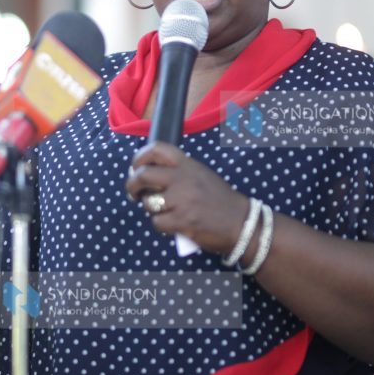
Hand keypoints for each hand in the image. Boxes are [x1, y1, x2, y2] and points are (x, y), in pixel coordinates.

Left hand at [125, 141, 249, 255]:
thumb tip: (147, 175)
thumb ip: (178, 172)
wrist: (242, 223)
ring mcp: (182, 200)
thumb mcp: (201, 175)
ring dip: (150, 208)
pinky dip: (161, 225)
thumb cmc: (220, 200)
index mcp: (188, 164)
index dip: (140, 157)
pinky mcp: (182, 221)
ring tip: (163, 211)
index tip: (135, 168)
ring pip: (148, 202)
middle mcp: (183, 178)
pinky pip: (157, 222)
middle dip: (132, 185)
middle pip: (143, 175)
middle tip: (133, 193)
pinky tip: (172, 224)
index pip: (156, 149)